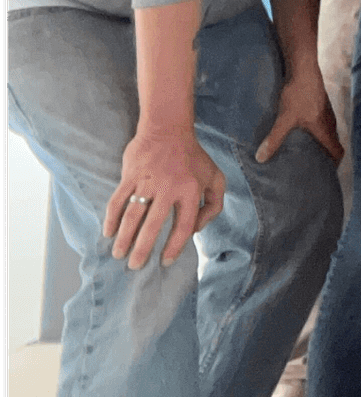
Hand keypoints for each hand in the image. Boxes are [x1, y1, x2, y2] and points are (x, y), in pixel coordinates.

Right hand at [103, 126, 225, 268]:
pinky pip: (118, 201)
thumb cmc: (194, 158)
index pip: (184, 226)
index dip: (175, 247)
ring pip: (132, 216)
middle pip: (154, 226)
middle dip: (143, 249)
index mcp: (192, 191)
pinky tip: (109, 233)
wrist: (169, 129)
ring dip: (124, 238)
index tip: (165, 262)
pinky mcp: (131, 175)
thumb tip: (197, 230)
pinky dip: (111, 219)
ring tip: (119, 254)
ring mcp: (148, 182)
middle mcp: (169, 188)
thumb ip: (214, 204)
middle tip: (135, 266)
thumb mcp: (216, 178)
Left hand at [256, 68, 342, 164]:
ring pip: (328, 132)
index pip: (337, 150)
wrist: (304, 69)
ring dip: (321, 142)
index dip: (334, 164)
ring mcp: (327, 112)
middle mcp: (330, 122)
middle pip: (333, 143)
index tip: (327, 174)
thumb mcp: (284, 118)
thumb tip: (261, 158)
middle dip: (326, 155)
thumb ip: (274, 139)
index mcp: (325, 129)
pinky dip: (317, 131)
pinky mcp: (321, 103)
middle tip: (314, 166)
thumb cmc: (299, 94)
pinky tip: (302, 131)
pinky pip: (323, 123)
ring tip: (307, 151)